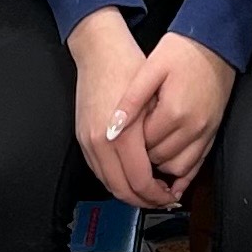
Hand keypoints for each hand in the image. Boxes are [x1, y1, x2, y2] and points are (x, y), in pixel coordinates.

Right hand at [66, 9, 170, 207]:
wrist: (100, 51)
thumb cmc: (128, 68)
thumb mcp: (153, 102)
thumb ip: (157, 139)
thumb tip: (167, 167)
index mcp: (122, 135)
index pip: (140, 181)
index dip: (157, 195)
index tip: (169, 195)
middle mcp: (100, 142)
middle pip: (121, 189)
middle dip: (143, 200)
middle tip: (161, 199)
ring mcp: (88, 141)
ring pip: (108, 183)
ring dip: (128, 192)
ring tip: (147, 190)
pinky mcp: (82, 137)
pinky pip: (98, 170)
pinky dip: (114, 179)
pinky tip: (129, 175)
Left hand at [122, 32, 236, 191]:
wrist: (215, 43)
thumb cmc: (181, 52)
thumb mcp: (150, 68)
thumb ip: (131, 101)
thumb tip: (112, 128)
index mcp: (174, 112)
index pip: (144, 145)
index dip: (128, 145)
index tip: (119, 138)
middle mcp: (193, 127)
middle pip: (159, 159)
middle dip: (142, 158)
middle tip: (128, 149)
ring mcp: (206, 132)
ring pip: (178, 168)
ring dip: (160, 166)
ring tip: (146, 157)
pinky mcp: (213, 132)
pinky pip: (198, 164)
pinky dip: (183, 174)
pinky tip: (169, 178)